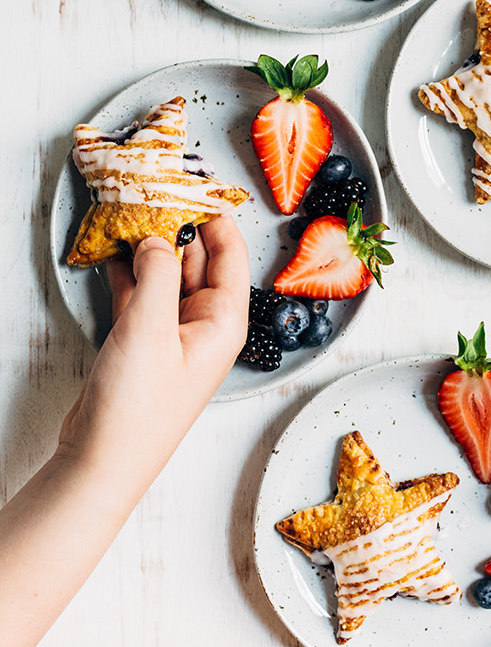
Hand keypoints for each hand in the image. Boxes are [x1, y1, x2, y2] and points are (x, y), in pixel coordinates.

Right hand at [57, 214, 248, 498]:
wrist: (102, 461)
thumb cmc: (137, 408)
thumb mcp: (149, 328)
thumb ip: (157, 274)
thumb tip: (160, 237)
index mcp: (224, 322)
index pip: (231, 255)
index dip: (216, 218)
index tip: (197, 184)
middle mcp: (204, 326)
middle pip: (198, 262)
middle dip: (177, 228)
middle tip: (153, 192)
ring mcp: (173, 335)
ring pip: (167, 276)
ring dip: (149, 249)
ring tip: (128, 214)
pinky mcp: (144, 344)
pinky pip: (142, 296)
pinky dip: (128, 274)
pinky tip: (111, 252)